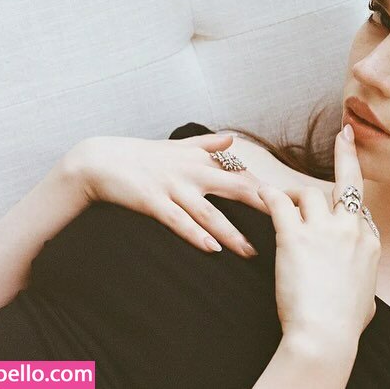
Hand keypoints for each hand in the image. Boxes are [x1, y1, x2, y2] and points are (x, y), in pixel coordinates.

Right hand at [66, 134, 266, 257]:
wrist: (100, 160)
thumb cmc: (142, 155)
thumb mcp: (178, 146)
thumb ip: (208, 144)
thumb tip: (233, 138)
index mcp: (201, 160)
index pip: (242, 174)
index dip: (267, 189)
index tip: (289, 204)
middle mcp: (193, 172)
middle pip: (235, 190)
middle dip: (262, 208)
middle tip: (286, 225)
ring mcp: (173, 188)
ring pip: (209, 213)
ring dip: (232, 234)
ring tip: (251, 251)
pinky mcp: (153, 202)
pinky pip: (178, 222)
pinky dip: (196, 235)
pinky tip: (212, 249)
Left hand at [257, 123, 379, 344]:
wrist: (325, 334)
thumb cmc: (344, 325)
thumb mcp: (367, 299)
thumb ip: (364, 281)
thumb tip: (362, 288)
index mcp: (370, 244)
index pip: (358, 210)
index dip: (349, 200)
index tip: (350, 180)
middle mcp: (350, 229)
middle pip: (346, 184)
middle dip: (347, 155)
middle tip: (344, 136)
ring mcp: (324, 230)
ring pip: (308, 192)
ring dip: (292, 194)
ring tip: (276, 200)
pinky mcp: (294, 236)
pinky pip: (279, 203)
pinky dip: (268, 196)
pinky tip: (259, 194)